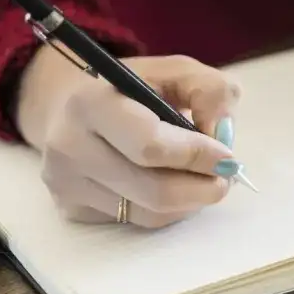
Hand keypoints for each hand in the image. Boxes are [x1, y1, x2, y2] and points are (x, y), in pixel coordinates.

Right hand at [15, 46, 241, 227]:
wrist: (69, 105)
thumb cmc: (134, 87)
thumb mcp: (177, 71)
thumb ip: (212, 92)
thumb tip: (223, 137)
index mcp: (90, 103)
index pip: (151, 147)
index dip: (198, 156)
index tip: (227, 157)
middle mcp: (69, 146)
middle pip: (154, 191)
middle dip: (202, 188)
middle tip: (224, 177)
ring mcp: (65, 183)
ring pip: (150, 213)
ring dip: (189, 201)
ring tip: (200, 178)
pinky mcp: (71, 209)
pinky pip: (136, 222)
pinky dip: (167, 210)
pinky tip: (168, 184)